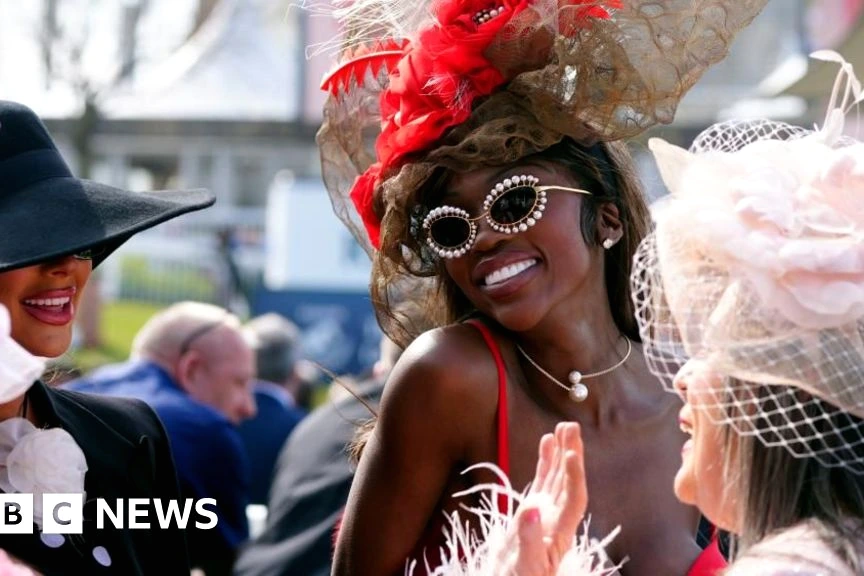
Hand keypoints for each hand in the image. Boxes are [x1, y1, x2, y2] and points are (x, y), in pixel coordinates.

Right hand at [498, 422, 587, 575]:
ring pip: (557, 478)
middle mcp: (556, 519)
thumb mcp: (525, 567)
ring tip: (562, 428)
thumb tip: (531, 509)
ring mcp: (545, 514)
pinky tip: (547, 444)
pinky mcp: (533, 512)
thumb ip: (528, 540)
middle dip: (571, 454)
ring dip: (561, 453)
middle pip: (569, 482)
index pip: (574, 498)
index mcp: (558, 532)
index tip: (571, 454)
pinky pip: (542, 481)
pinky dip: (545, 462)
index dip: (574, 476)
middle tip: (571, 427)